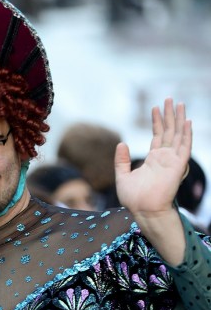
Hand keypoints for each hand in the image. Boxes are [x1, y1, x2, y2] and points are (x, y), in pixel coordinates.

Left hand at [114, 98, 191, 216]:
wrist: (143, 210)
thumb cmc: (133, 198)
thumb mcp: (122, 175)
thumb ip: (121, 160)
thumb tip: (121, 143)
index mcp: (153, 159)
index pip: (158, 135)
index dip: (157, 121)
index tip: (156, 107)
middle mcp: (164, 158)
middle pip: (169, 131)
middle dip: (169, 115)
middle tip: (170, 99)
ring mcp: (172, 161)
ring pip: (178, 135)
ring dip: (179, 119)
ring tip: (178, 104)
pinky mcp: (177, 166)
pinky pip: (184, 147)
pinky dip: (186, 134)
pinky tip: (187, 121)